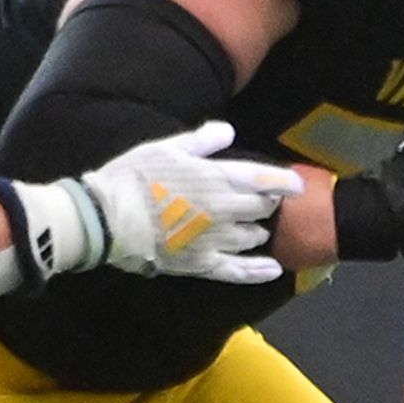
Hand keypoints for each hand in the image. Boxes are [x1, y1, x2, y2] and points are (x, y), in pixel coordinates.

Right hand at [77, 123, 297, 284]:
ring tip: (253, 228)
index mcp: (217, 178)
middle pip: (264, 208)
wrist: (107, 217)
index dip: (286, 183)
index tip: (296, 186)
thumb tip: (229, 131)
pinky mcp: (204, 263)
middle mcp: (226, 209)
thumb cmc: (133, 177)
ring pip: (254, 237)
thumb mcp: (165, 148)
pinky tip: (274, 269)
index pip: (266, 180)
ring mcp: (217, 239)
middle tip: (262, 203)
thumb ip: (201, 140)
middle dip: (267, 204)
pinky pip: (240, 270)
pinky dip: (260, 270)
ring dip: (257, 231)